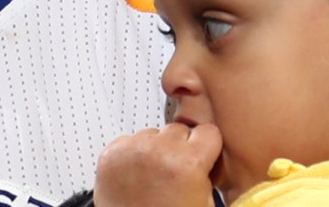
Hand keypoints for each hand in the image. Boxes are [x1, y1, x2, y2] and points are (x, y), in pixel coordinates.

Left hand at [93, 122, 219, 206]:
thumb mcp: (205, 202)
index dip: (207, 148)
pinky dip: (135, 154)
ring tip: (155, 177)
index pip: (208, 131)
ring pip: (154, 133)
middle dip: (181, 149)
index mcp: (188, 162)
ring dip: (157, 150)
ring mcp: (132, 149)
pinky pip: (130, 140)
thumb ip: (213, 172)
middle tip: (177, 175)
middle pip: (179, 130)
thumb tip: (217, 154)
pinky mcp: (111, 153)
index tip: (203, 159)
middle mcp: (158, 150)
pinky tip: (138, 176)